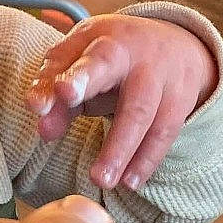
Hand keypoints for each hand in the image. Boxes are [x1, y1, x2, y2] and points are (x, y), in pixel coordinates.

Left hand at [26, 15, 218, 191]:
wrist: (176, 41)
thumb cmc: (112, 53)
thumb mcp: (79, 58)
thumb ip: (54, 89)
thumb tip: (43, 129)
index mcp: (106, 41)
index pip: (90, 59)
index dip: (75, 76)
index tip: (61, 94)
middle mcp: (137, 57)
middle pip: (124, 86)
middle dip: (104, 113)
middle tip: (86, 146)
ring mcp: (162, 79)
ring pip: (145, 116)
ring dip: (123, 151)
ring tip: (103, 181)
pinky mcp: (179, 101)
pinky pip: (165, 134)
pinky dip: (147, 160)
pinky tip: (130, 182)